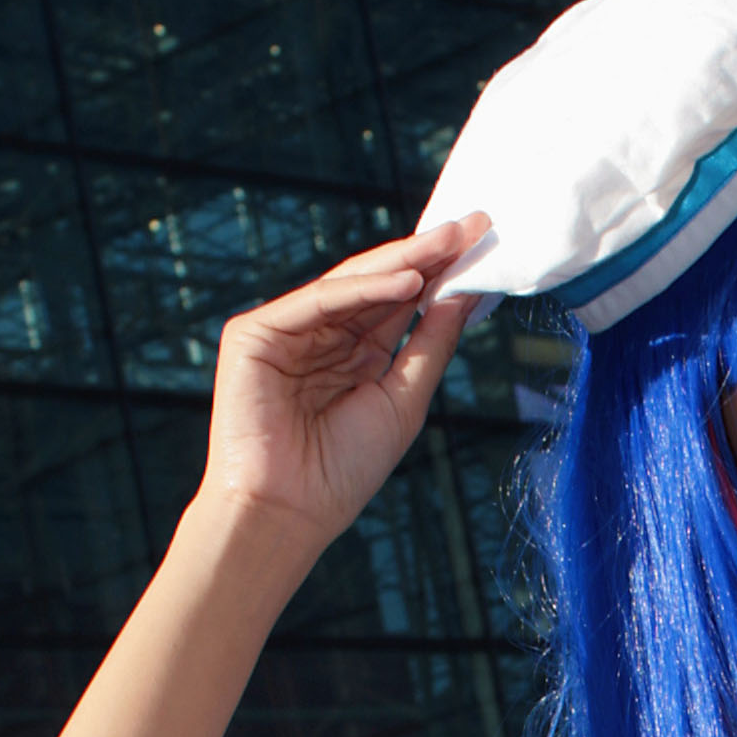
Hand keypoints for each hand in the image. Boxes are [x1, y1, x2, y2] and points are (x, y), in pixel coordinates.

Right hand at [193, 214, 486, 557]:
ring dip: (403, 261)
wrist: (288, 512)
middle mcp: (320, 336)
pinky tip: (410, 280)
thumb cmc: (343, 471)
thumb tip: (466, 292)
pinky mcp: (255, 333)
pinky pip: (319, 301)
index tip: (482, 243)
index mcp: (354, 355)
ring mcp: (286, 331)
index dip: (440, 272)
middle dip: (427, 254)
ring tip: (450, 242)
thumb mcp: (404, 400)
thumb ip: (431, 343)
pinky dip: (363, 289)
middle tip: (474, 224)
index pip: (400, 301)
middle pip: (379, 284)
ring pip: (351, 284)